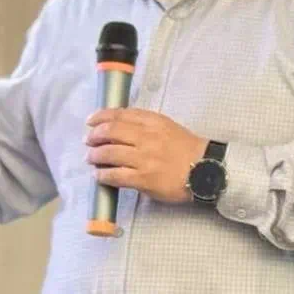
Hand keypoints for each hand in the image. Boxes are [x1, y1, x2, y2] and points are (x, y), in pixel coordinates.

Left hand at [85, 108, 207, 203]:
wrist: (205, 169)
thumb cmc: (185, 148)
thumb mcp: (166, 126)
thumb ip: (144, 123)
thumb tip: (117, 126)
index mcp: (152, 121)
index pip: (120, 115)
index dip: (100, 117)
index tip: (90, 121)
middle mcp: (146, 137)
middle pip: (110, 131)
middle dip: (94, 136)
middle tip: (88, 141)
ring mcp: (144, 158)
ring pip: (109, 153)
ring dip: (95, 155)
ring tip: (90, 158)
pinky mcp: (143, 178)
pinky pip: (116, 175)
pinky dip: (103, 175)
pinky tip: (98, 175)